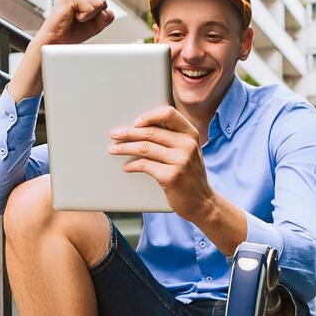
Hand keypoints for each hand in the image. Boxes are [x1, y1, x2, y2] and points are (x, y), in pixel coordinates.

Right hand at [37, 0, 114, 45]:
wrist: (56, 40)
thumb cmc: (72, 32)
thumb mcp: (95, 25)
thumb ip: (106, 18)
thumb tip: (107, 12)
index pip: (104, 3)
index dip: (97, 16)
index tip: (82, 20)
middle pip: (103, 2)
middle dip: (94, 16)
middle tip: (77, 20)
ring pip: (98, 4)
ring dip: (88, 16)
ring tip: (74, 18)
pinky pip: (91, 8)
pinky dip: (83, 17)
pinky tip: (71, 16)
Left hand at [108, 107, 214, 221]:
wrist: (202, 202)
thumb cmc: (190, 175)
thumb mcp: (188, 151)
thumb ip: (173, 138)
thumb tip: (140, 128)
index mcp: (191, 134)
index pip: (168, 113)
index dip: (149, 116)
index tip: (135, 122)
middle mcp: (187, 145)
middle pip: (151, 132)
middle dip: (128, 132)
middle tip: (114, 134)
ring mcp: (181, 161)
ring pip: (145, 148)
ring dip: (125, 148)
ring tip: (113, 149)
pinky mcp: (172, 176)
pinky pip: (145, 165)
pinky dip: (132, 165)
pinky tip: (127, 167)